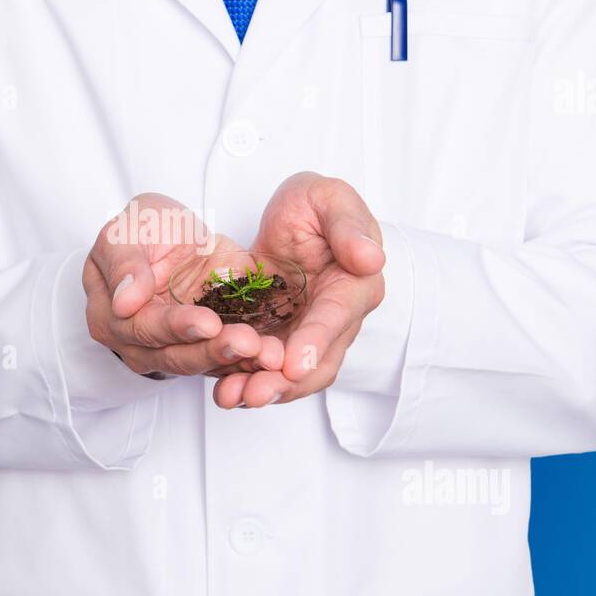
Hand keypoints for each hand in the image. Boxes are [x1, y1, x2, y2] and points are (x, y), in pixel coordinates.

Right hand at [85, 193, 285, 377]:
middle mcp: (138, 344)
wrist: (179, 234)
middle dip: (212, 350)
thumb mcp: (127, 230)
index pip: (141, 328)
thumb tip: (124, 302)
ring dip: (235, 359)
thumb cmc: (144, 229)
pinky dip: (250, 360)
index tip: (207, 321)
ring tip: (264, 351)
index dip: (175, 327)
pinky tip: (272, 355)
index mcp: (109, 316)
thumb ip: (124, 263)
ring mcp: (173, 351)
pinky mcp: (207, 349)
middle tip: (246, 342)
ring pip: (202, 364)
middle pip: (174, 356)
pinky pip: (228, 362)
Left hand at [212, 173, 385, 407]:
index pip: (336, 317)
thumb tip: (371, 259)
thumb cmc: (314, 204)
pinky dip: (247, 380)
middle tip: (254, 393)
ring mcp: (310, 334)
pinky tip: (224, 391)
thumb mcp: (329, 198)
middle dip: (286, 381)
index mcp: (356, 284)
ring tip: (233, 397)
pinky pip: (268, 369)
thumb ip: (348, 226)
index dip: (315, 341)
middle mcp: (338, 318)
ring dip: (264, 389)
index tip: (293, 363)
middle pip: (317, 361)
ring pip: (294, 374)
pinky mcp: (282, 340)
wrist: (290, 220)